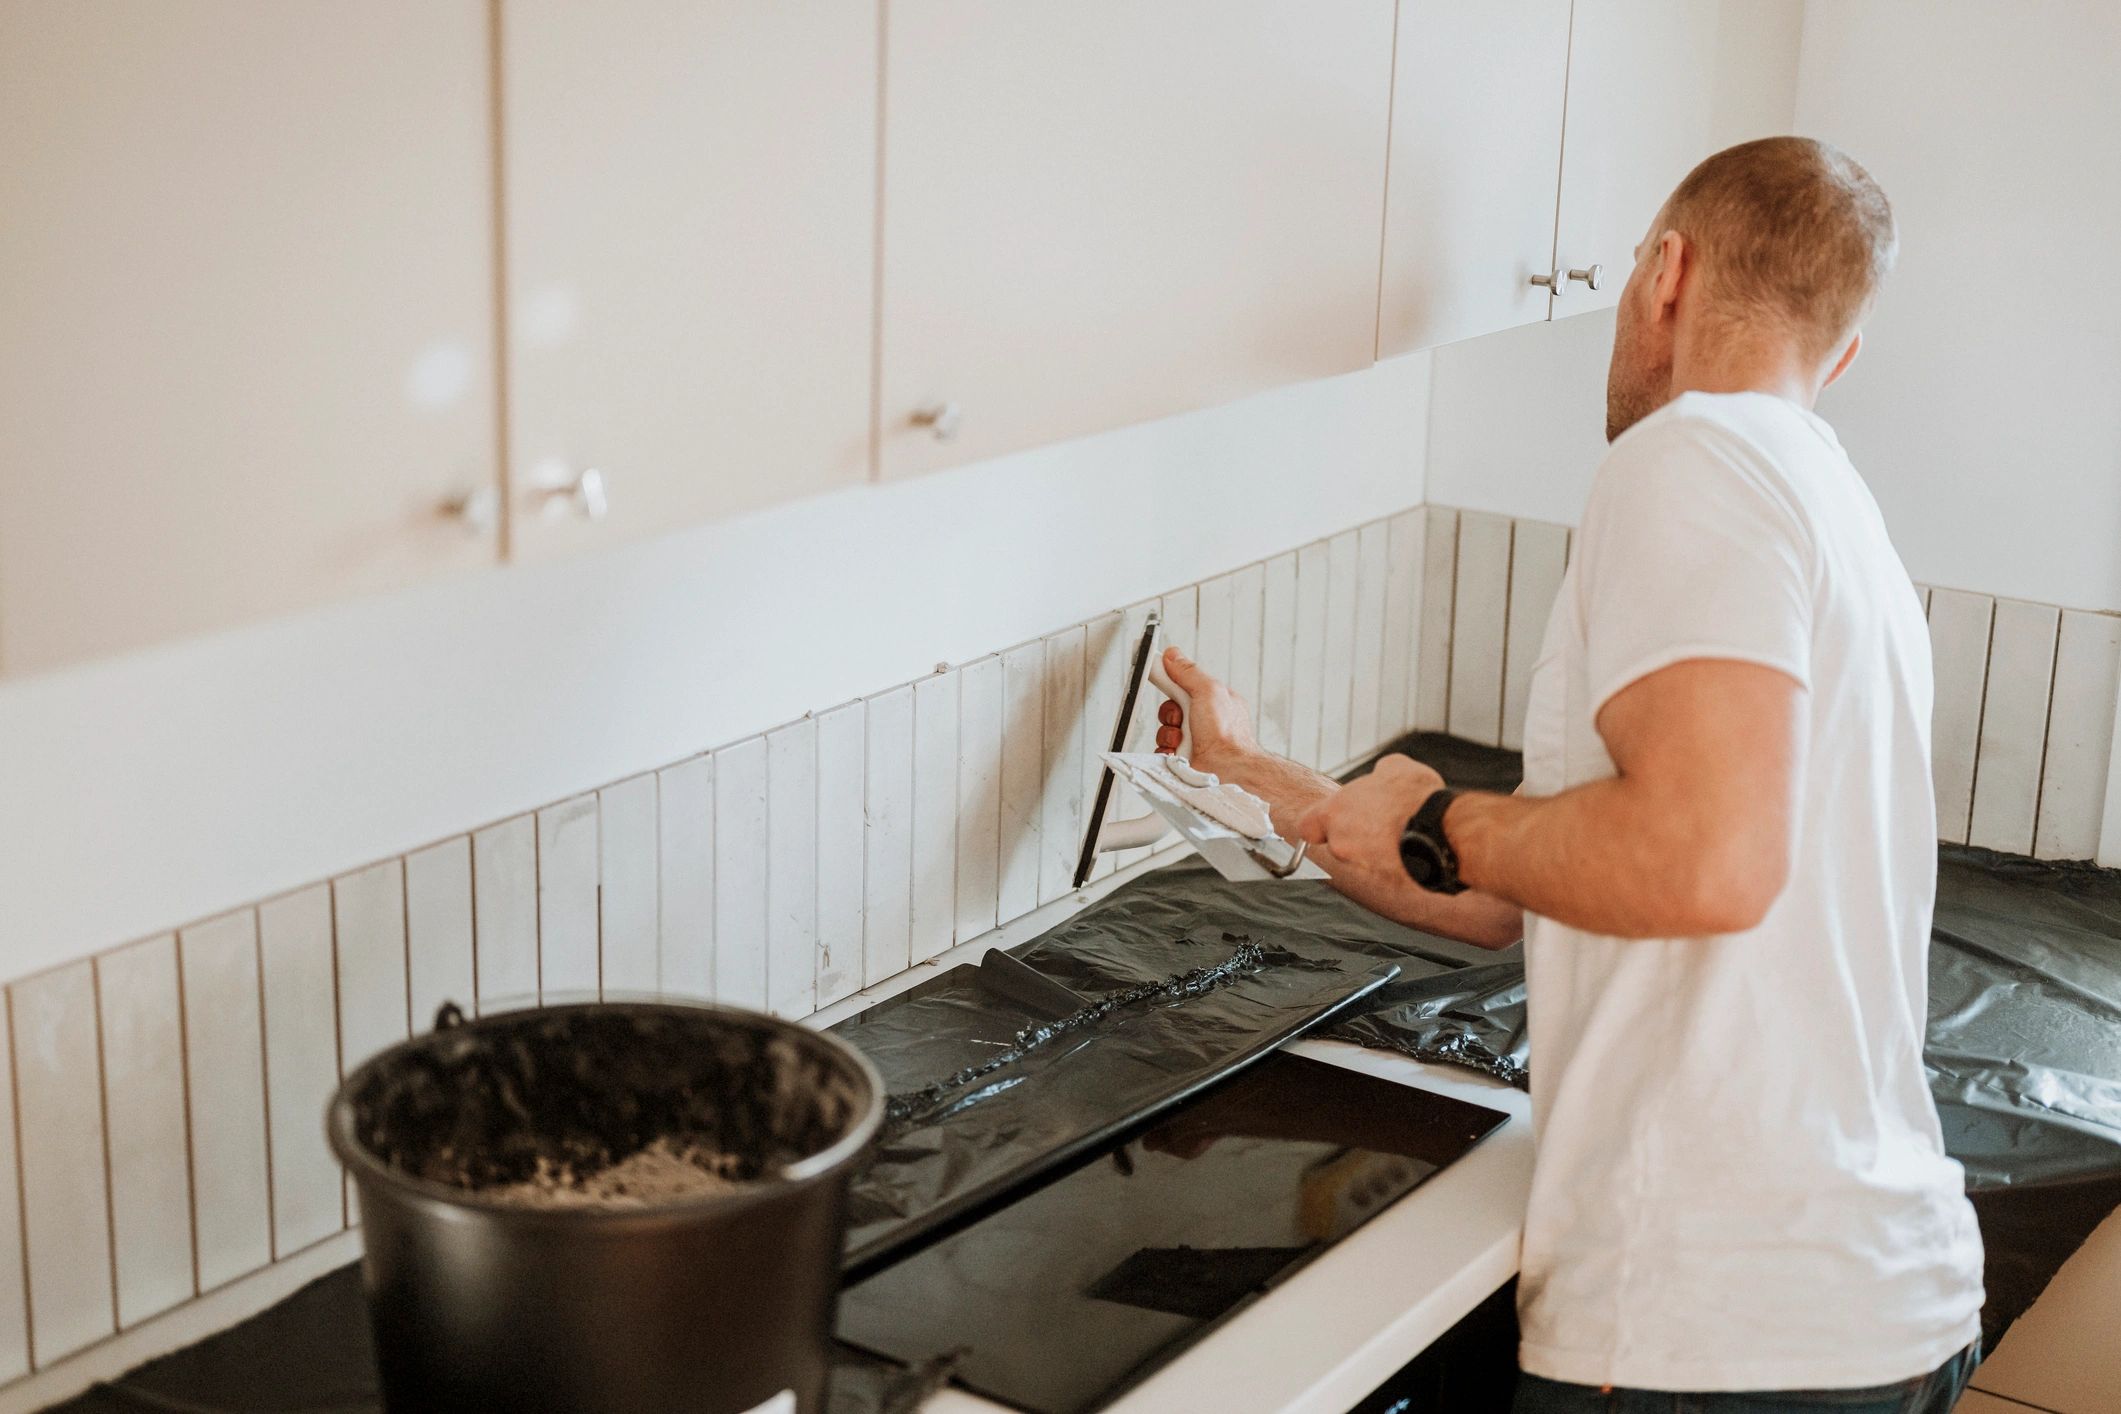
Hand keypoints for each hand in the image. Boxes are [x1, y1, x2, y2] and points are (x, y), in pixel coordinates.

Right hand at [1157, 648, 1261, 774]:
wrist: (1228, 770)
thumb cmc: (1227, 735)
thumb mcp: (1209, 691)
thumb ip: (1189, 672)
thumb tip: (1173, 655)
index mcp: (1213, 703)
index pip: (1184, 686)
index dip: (1171, 682)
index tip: (1158, 673)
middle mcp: (1203, 722)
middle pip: (1170, 709)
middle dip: (1170, 713)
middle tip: (1181, 718)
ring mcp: (1193, 742)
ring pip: (1164, 731)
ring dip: (1168, 735)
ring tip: (1182, 741)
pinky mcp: (1183, 761)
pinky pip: (1162, 751)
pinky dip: (1166, 752)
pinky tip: (1178, 755)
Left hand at [1293, 754, 1446, 876]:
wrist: (1441, 829)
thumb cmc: (1416, 797)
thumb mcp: (1396, 767)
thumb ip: (1378, 774)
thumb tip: (1381, 776)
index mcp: (1335, 812)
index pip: (1307, 826)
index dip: (1321, 825)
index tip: (1336, 822)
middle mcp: (1339, 843)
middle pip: (1337, 845)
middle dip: (1354, 839)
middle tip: (1379, 829)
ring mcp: (1358, 867)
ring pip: (1359, 862)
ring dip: (1374, 854)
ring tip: (1401, 840)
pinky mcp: (1379, 884)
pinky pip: (1381, 876)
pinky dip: (1391, 867)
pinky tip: (1410, 854)